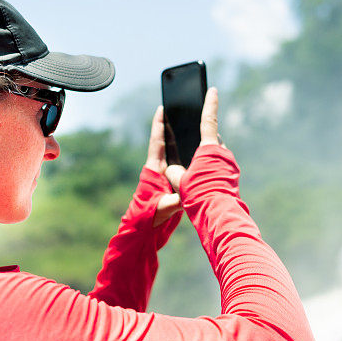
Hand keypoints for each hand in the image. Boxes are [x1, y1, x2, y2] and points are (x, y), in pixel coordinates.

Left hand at [145, 105, 182, 226]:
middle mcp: (158, 170)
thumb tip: (186, 194)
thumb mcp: (164, 208)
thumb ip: (174, 200)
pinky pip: (179, 165)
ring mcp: (164, 176)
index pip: (156, 143)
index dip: (158, 126)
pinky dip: (186, 156)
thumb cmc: (149, 218)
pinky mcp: (170, 183)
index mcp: (154, 171)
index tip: (161, 109)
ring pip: (173, 153)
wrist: (144, 231)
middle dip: (171, 127)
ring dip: (180, 140)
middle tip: (179, 110)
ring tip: (191, 125)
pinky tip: (197, 152)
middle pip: (165, 143)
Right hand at [164, 87, 225, 190]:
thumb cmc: (198, 193)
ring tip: (197, 173)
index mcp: (209, 148)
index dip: (210, 103)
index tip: (213, 90)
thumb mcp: (179, 181)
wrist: (219, 211)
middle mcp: (223, 153)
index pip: (208, 120)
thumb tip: (174, 170)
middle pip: (212, 140)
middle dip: (203, 141)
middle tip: (193, 147)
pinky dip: (212, 170)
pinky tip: (205, 183)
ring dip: (207, 159)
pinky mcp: (233, 176)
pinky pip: (221, 167)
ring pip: (217, 155)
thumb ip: (175, 172)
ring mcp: (230, 164)